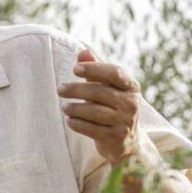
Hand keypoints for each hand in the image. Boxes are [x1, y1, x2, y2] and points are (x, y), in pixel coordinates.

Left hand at [58, 49, 140, 164]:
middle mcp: (131, 103)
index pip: (114, 73)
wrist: (125, 141)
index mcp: (130, 87)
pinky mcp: (115, 138)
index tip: (75, 69)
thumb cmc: (112, 107)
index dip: (94, 69)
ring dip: (76, 108)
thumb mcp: (107, 87)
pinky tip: (69, 120)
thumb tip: (83, 51)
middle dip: (77, 89)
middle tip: (60, 89)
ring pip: (96, 112)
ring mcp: (124, 122)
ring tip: (64, 107)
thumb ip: (95, 69)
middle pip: (100, 92)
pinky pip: (93, 129)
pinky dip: (78, 124)